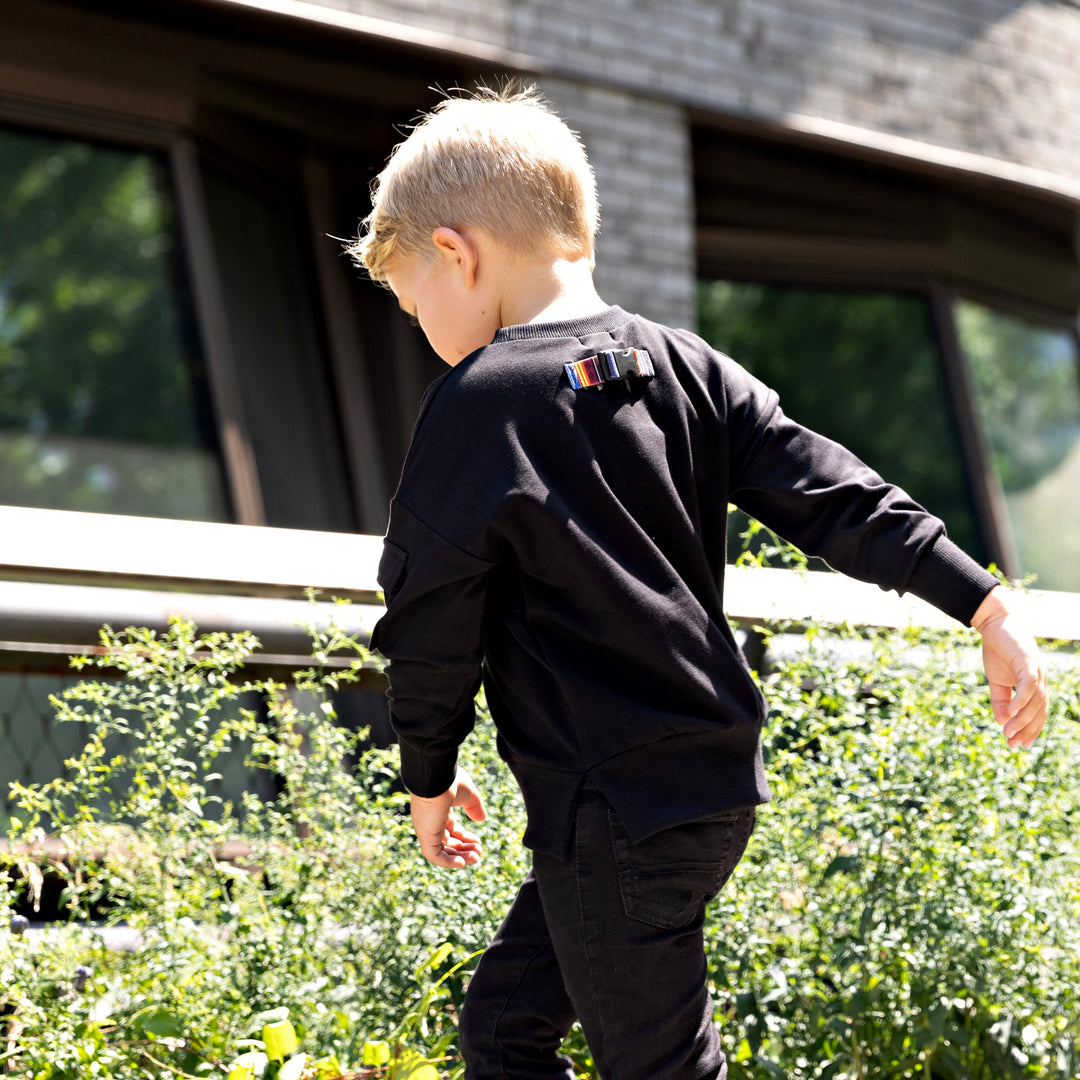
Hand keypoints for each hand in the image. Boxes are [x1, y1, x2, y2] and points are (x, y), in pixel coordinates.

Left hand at [410, 766, 486, 868]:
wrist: (436, 776)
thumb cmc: (451, 780)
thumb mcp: (468, 793)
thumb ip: (475, 806)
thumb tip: (482, 819)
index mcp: (439, 810)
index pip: (451, 830)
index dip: (465, 838)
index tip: (479, 842)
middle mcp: (431, 821)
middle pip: (448, 842)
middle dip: (464, 850)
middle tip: (479, 853)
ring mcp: (427, 829)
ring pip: (442, 851)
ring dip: (459, 857)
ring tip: (476, 858)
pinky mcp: (425, 835)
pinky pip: (434, 855)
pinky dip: (447, 862)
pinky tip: (462, 863)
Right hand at [971, 586, 1047, 748]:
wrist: (995, 623)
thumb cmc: (998, 649)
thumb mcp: (996, 679)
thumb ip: (1000, 700)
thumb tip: (1002, 722)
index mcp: (1035, 685)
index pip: (1038, 712)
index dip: (1030, 730)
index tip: (1017, 745)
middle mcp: (1041, 679)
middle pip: (1039, 711)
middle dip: (1027, 730)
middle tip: (1012, 744)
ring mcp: (1036, 671)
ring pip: (1035, 702)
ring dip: (1022, 719)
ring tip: (1008, 732)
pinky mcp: (1028, 662)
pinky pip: (1028, 686)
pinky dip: (1021, 700)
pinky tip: (1011, 713)